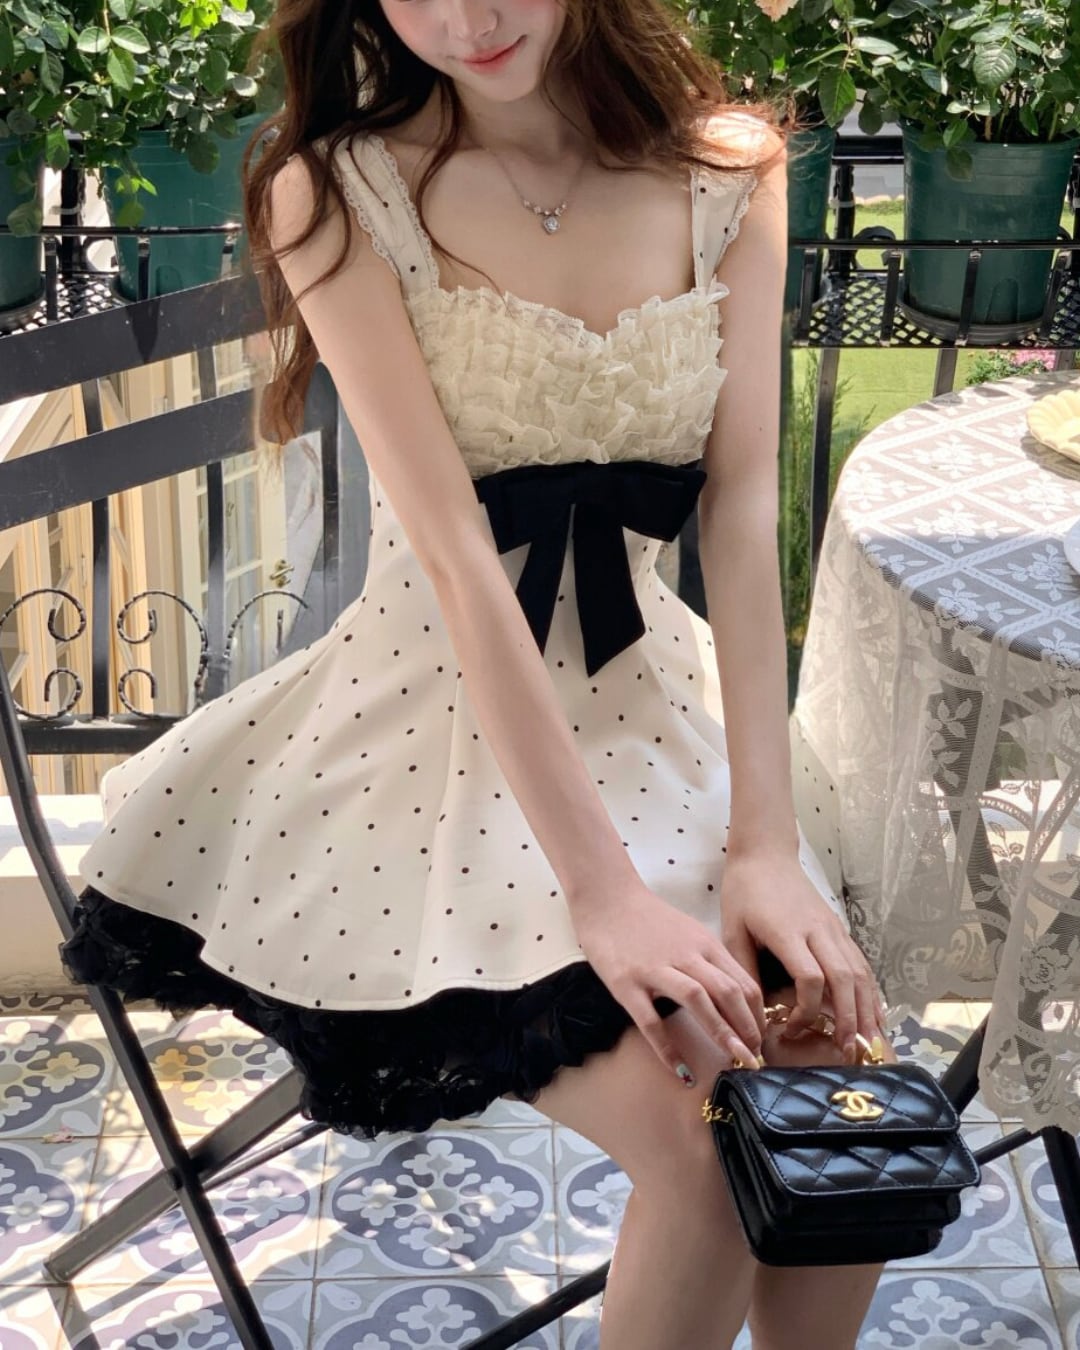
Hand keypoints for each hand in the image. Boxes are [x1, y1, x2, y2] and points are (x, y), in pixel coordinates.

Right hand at [572, 882, 766, 1085]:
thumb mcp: (689, 933)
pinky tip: (680, 1070)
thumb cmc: (648, 919)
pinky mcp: (626, 983)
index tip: (762, 1040)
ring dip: (721, 1032)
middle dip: (747, 1028)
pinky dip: (667, 1047)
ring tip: (734, 1061)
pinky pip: (650, 1020)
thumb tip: (734, 999)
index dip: (758, 1015)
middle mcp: (686, 955)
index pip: (743, 983)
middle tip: (754, 1058)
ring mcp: (655, 968)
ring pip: (697, 1000)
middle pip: (727, 992)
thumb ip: (710, 961)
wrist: (606, 898)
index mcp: (705, 944)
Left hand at [719, 852, 886, 1061]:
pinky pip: (861, 962)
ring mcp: (833, 928)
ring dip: (867, 1009)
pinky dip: (871, 990)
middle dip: (849, 1019)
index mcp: (788, 932)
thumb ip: (744, 970)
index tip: (790, 1029)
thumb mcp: (732, 930)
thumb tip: (751, 1014)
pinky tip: (875, 1014)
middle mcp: (818, 930)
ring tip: (870, 1043)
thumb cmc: (744, 893)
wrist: (765, 854)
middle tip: (847, 1052)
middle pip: (844, 979)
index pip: (810, 978)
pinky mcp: (840, 927)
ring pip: (859, 972)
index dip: (806, 1010)